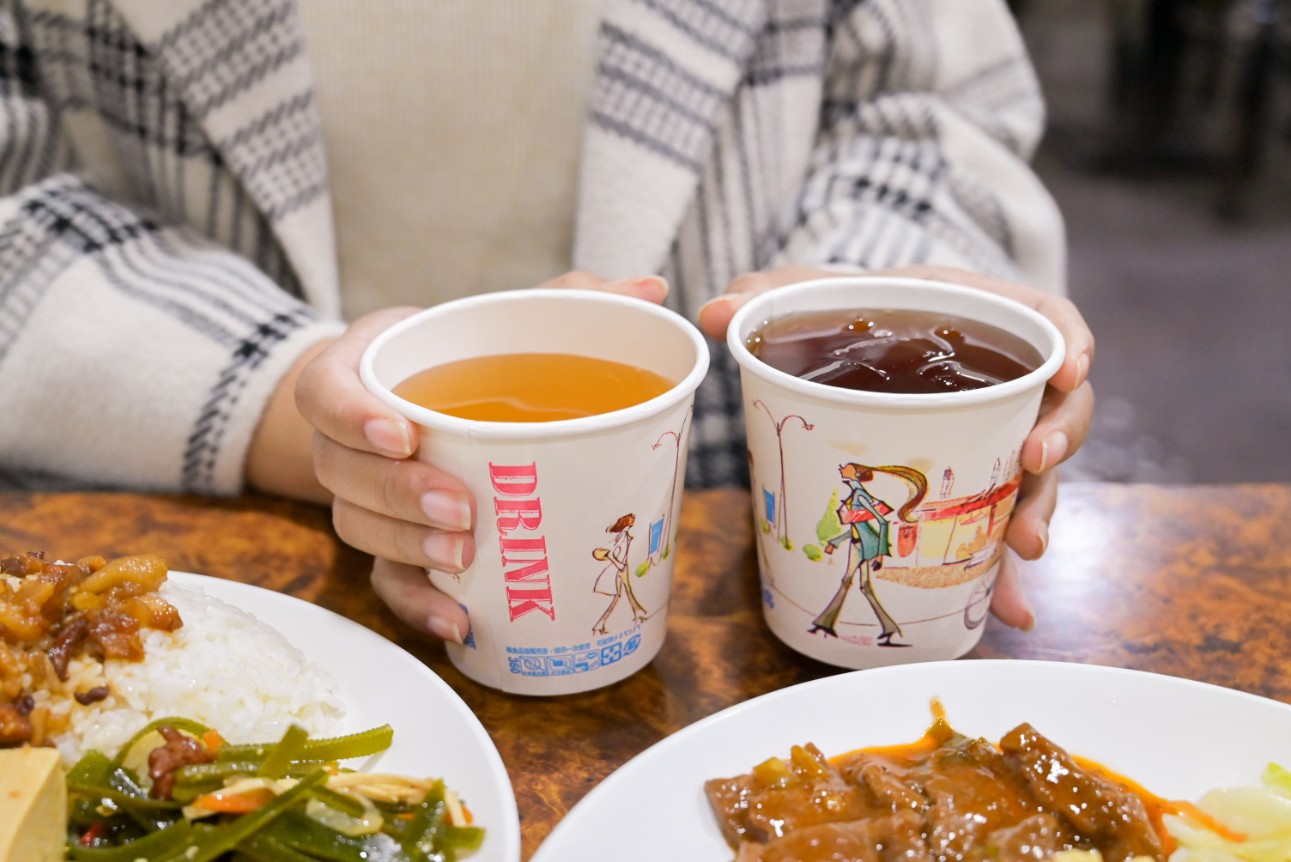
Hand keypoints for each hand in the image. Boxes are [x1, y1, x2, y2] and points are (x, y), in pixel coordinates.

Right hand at [293, 274, 668, 642]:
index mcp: (359, 372)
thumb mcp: (499, 321)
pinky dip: (418, 605)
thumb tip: (650, 287)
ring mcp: (360, 497)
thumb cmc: (461, 359)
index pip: (324, 391)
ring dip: (409, 549)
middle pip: (343, 473)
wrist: (418, 406)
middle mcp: (346, 440)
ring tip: (464, 558)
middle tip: (461, 507)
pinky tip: (461, 620)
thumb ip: (564, 302)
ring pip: (359, 528)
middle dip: (400, 495)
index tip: (403, 432)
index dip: (351, 416)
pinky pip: (384, 581)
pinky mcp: (385, 543)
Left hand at [698, 264, 1095, 631]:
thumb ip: (772, 295)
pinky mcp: (968, 483)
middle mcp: (997, 381)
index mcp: (976, 318)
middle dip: (1059, 439)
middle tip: (1035, 462)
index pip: (1048, 320)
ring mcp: (990, 436)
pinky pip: (995, 527)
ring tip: (1024, 548)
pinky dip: (1003, 571)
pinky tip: (1009, 611)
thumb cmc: (847, 312)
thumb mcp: (814, 294)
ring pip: (1036, 478)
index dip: (1071, 342)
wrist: (846, 346)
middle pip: (1057, 408)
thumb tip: (714, 312)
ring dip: (1038, 513)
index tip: (1070, 370)